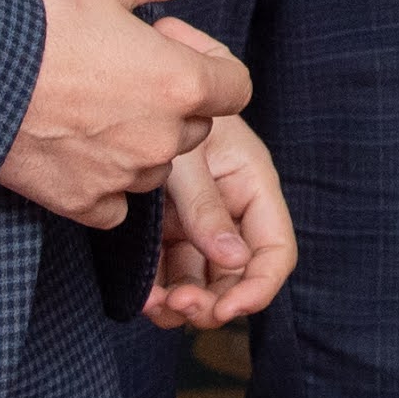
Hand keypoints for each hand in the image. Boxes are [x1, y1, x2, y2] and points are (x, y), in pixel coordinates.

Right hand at [0, 0, 250, 230]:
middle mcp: (161, 138)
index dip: (211, 66)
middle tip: (125, 74)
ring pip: (156, 165)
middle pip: (196, 126)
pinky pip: (115, 203)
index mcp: (180, 83)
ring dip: (141, 143)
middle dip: (172, 103)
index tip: (171, 50)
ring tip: (96, 107)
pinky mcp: (83, 203)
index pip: (237, 87)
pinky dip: (105, 182)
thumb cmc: (40, 24)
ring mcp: (123, 176)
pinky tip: (77, 148)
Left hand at [145, 109, 294, 329]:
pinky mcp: (166, 229)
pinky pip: (171, 273)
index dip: (258, 287)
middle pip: (238, 275)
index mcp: (251, 185)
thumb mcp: (187, 156)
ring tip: (158, 305)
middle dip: (215, 302)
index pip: (275, 250)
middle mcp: (230, 210)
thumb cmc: (166, 108)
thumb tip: (234, 262)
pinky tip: (144, 297)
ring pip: (203, 282)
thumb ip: (206, 207)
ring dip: (185, 303)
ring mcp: (197, 222)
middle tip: (181, 306)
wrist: (124, 86)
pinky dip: (160, 292)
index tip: (226, 311)